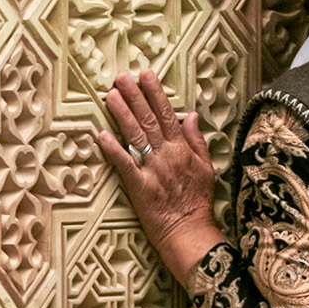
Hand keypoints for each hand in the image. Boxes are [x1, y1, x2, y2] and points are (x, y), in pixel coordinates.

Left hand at [98, 69, 225, 286]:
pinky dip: (113, 149)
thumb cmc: (198, 203)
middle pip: (148, 120)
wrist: (189, 232)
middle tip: (121, 77)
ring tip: (110, 95)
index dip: (155, 93)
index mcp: (182, 149)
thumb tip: (191, 115)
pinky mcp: (139, 186)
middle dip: (134, 96)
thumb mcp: (207, 168)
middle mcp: (167, 155)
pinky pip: (124, 164)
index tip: (146, 75)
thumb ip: (197, 140)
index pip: (167, 114)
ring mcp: (152, 169)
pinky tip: (101, 134)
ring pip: (136, 136)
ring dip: (122, 114)